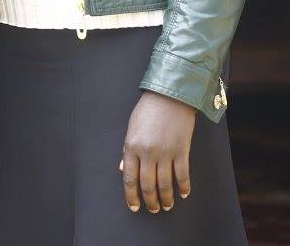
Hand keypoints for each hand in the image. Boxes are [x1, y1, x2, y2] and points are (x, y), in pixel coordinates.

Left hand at [121, 91, 195, 212]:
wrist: (169, 97)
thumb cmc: (147, 112)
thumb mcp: (131, 130)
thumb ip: (128, 152)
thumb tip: (124, 171)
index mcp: (131, 147)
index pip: (129, 178)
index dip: (131, 196)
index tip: (134, 207)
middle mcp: (147, 153)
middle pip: (147, 185)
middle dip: (150, 201)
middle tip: (154, 210)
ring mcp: (165, 153)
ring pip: (165, 183)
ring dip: (167, 198)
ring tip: (167, 206)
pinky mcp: (182, 151)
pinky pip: (182, 175)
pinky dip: (183, 187)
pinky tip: (183, 194)